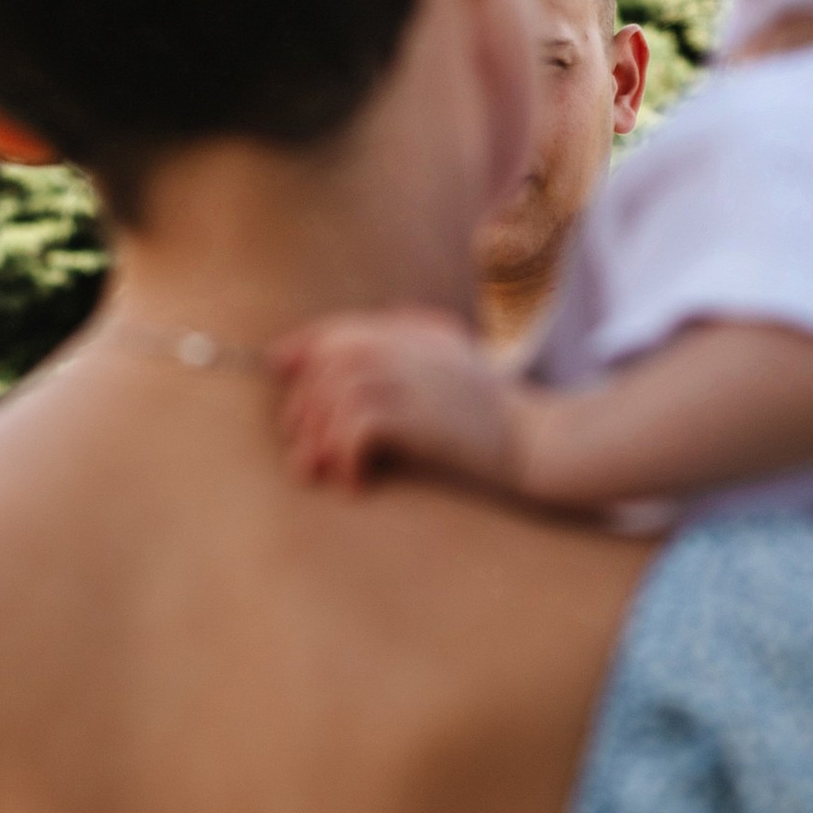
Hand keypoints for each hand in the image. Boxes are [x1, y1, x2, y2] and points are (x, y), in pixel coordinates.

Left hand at [268, 309, 518, 490]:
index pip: (340, 330)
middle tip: (301, 452)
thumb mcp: (456, 360)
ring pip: (334, 398)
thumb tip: (378, 330)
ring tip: (321, 473)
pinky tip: (356, 483)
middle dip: (303, 409)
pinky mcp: (415, 414)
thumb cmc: (497, 411)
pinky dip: (345, 458)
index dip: (301, 348)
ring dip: (319, 440)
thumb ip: (416, 339)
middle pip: (327, 366)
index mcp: (414, 333)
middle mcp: (407, 348)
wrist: (536, 440)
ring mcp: (410, 378)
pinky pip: (355, 429)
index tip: (276, 368)